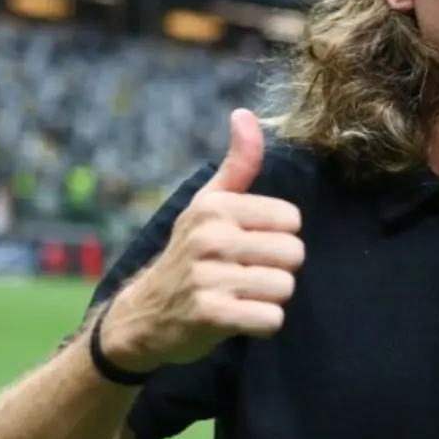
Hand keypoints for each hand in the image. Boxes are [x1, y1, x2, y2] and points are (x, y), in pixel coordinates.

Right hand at [101, 108, 305, 371]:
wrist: (144, 315)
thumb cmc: (191, 252)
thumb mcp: (209, 204)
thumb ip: (238, 163)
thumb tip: (244, 114)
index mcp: (215, 207)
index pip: (292, 219)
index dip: (279, 238)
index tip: (249, 246)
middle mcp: (209, 237)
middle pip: (294, 254)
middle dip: (278, 270)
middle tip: (245, 275)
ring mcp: (207, 276)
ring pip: (284, 287)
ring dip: (270, 299)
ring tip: (240, 296)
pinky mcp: (210, 315)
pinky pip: (271, 319)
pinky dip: (263, 324)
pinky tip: (238, 319)